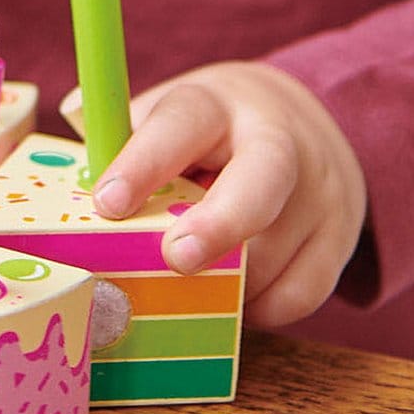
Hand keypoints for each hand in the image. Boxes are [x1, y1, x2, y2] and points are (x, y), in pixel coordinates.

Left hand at [91, 61, 367, 328]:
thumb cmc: (211, 130)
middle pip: (263, 179)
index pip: (181, 124)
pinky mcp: (340, 238)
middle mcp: (278, 141)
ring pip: (274, 254)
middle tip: (175, 260)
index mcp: (216, 105)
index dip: (142, 163)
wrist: (308, 123)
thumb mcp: (170, 114)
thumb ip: (123, 140)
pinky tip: (235, 293)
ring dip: (224, 283)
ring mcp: (319, 191)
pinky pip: (299, 295)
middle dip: (218, 224)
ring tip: (192, 276)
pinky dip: (259, 308)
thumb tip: (73, 162)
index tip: (107, 203)